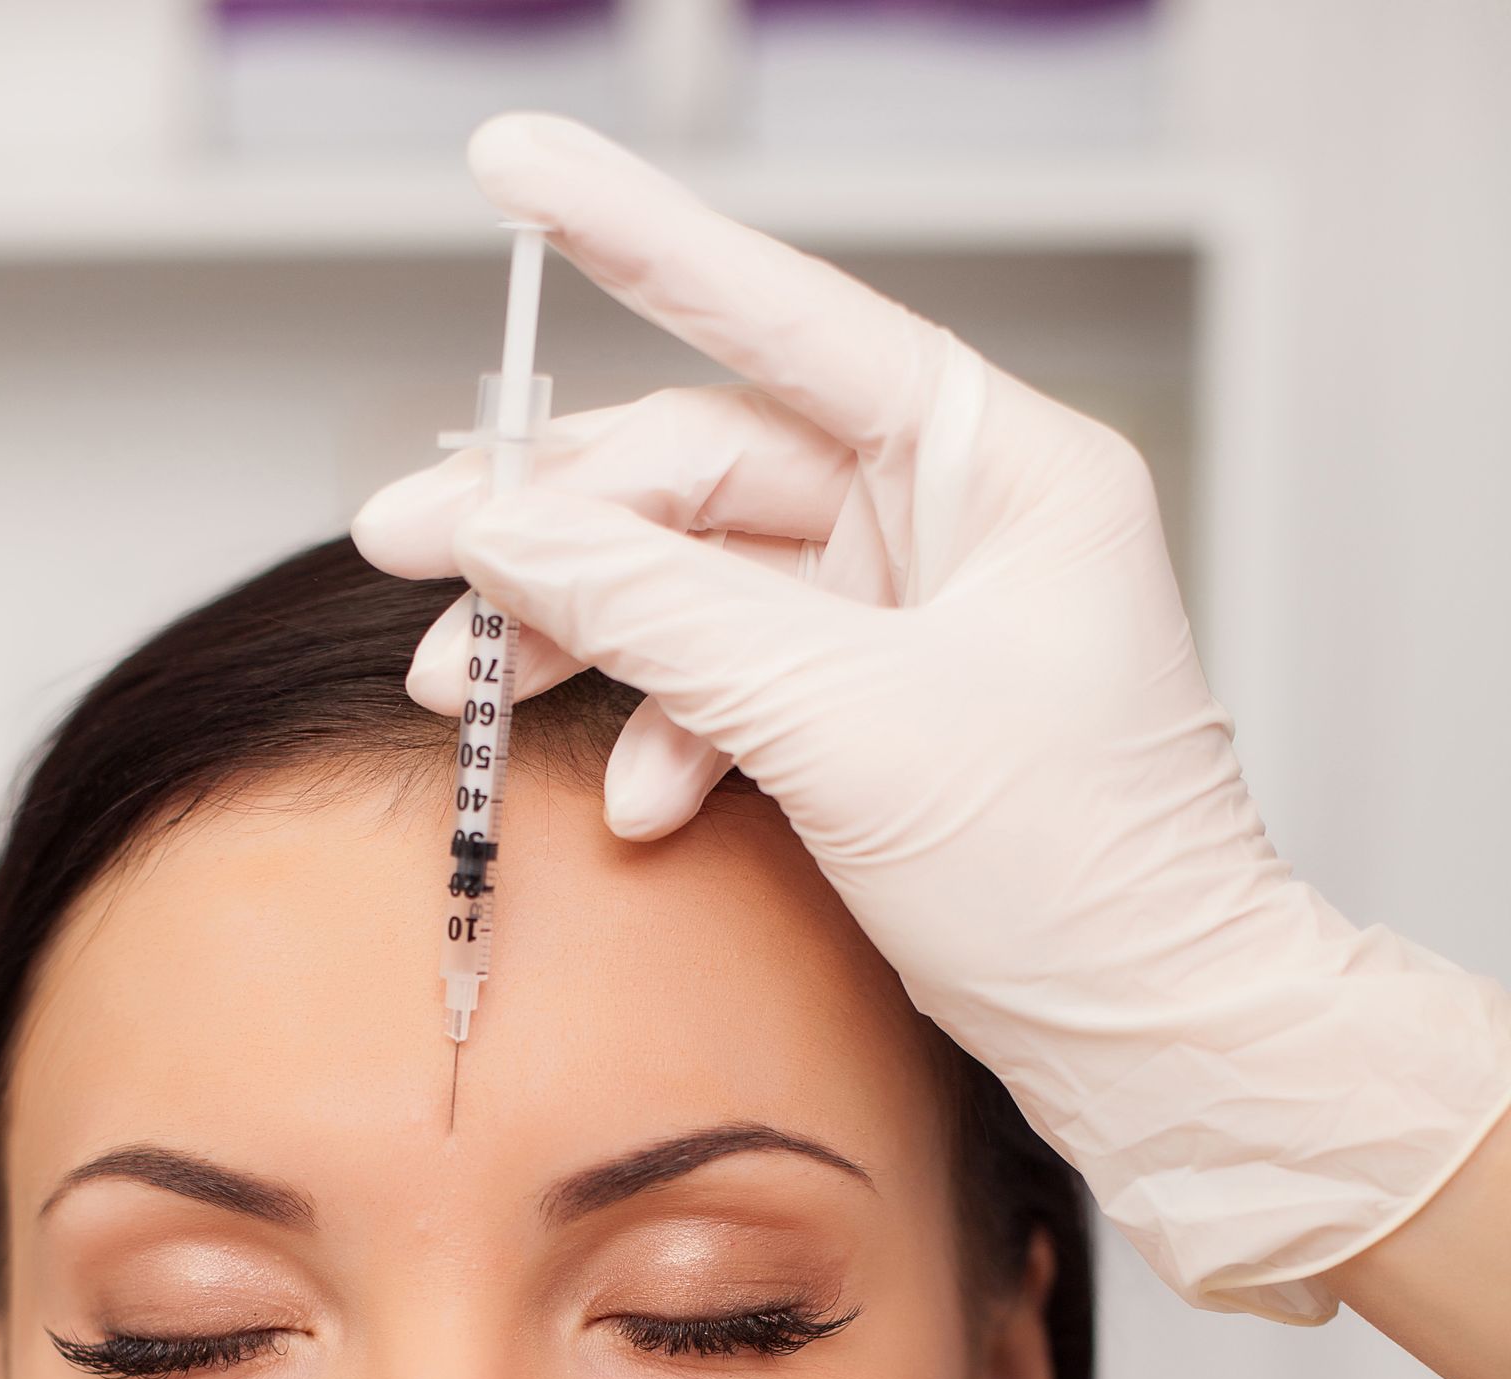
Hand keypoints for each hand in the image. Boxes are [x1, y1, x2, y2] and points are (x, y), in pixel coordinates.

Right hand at [353, 114, 1510, 1323]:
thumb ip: (659, 614)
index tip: (508, 164)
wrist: (1143, 1038)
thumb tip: (500, 532)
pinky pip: (729, 680)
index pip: (779, 312)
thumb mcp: (843, 724)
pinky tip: (631, 796)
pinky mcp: (875, 708)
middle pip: (704, 471)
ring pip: (696, 581)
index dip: (632, 237)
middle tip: (410, 555)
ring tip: (463, 691)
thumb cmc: (1069, 876)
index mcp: (993, 464)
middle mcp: (950, 516)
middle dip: (555, 524)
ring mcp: (909, 614)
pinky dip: (664, 731)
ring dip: (579, 635)